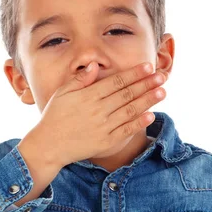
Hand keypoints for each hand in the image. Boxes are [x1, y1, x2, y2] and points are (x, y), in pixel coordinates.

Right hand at [30, 61, 167, 167]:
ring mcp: (103, 127)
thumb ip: (80, 79)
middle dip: (146, 84)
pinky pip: (126, 131)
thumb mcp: (62, 93)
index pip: (116, 81)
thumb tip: (95, 66)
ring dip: (148, 100)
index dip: (134, 73)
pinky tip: (151, 115)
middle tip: (162, 76)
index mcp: (88, 96)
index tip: (148, 66)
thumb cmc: (55, 116)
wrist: (49, 145)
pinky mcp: (106, 142)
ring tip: (162, 92)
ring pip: (130, 111)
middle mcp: (98, 110)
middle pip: (127, 94)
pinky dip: (139, 123)